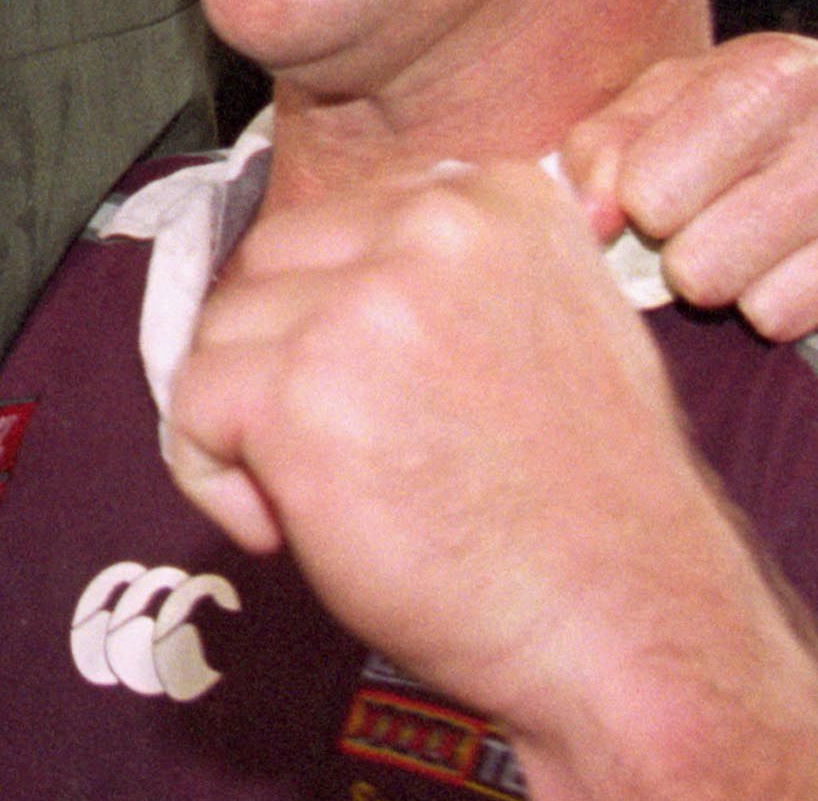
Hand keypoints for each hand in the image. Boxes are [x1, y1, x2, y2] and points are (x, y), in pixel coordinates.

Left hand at [162, 161, 817, 795]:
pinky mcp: (298, 391)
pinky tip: (291, 526)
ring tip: (329, 495)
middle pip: (272, 264)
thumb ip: (464, 277)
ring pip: (222, 333)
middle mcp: (429, 228)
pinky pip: (189, 406)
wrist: (628, 619)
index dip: (337, 314)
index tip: (372, 391)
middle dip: (281, 355)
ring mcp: (360, 306)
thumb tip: (343, 276)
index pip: (348, 222)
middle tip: (340, 449)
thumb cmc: (596, 507)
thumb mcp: (565, 325)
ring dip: (250, 418)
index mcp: (500, 197)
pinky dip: (215, 475)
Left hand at [562, 35, 817, 347]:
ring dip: (768, 304)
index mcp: (781, 69)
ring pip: (784, 307)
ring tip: (782, 266)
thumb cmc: (749, 131)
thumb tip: (588, 215)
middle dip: (699, 269)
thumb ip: (604, 150)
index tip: (659, 209)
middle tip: (719, 251)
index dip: (646, 215)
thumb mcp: (666, 112)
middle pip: (713, 260)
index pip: (657, 187)